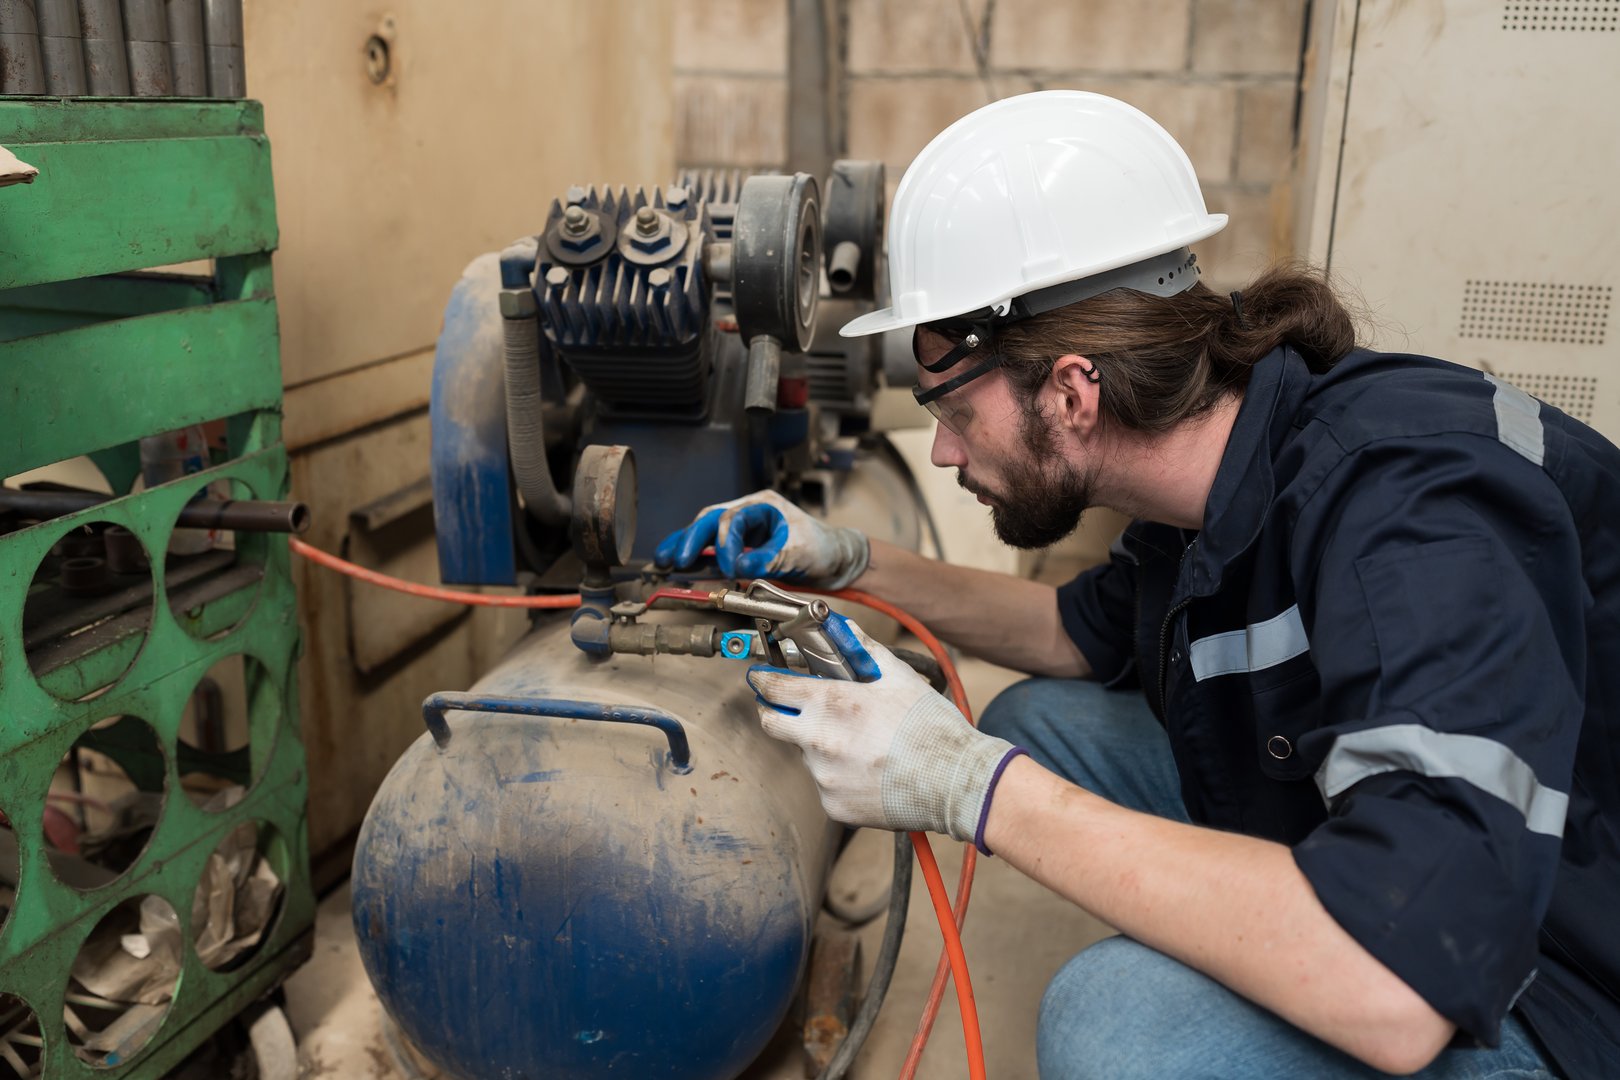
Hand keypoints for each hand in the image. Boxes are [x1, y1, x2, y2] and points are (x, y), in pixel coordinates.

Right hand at [653, 489, 869, 589]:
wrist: (836, 560)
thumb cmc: (823, 548)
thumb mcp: (800, 553)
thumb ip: (770, 558)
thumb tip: (741, 567)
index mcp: (764, 506)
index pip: (733, 518)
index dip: (726, 543)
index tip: (730, 567)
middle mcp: (749, 513)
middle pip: (710, 520)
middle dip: (690, 539)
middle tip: (675, 559)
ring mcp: (743, 529)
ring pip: (706, 531)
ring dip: (685, 545)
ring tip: (664, 559)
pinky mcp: (741, 546)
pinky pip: (712, 547)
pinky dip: (695, 555)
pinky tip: (677, 562)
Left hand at [746, 616, 1023, 851]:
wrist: (956, 782)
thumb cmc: (931, 728)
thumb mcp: (898, 678)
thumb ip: (862, 651)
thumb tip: (842, 629)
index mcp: (832, 703)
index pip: (773, 688)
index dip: (764, 680)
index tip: (762, 679)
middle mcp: (819, 741)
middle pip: (771, 722)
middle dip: (776, 712)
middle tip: (795, 708)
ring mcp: (823, 777)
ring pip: (805, 755)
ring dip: (822, 747)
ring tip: (863, 746)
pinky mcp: (833, 805)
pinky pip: (826, 785)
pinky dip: (840, 777)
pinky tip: (870, 771)